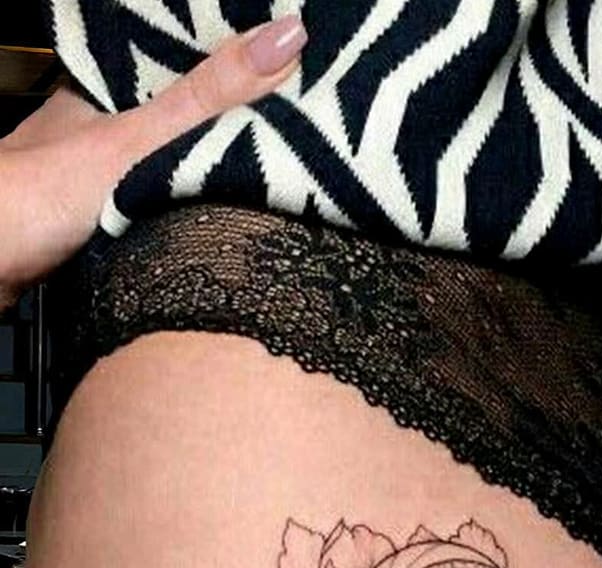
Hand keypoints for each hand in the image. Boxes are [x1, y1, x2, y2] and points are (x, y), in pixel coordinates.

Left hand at [0, 13, 306, 313]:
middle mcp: (92, 125)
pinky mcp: (92, 221)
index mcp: (101, 88)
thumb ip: (207, 97)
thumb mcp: (142, 139)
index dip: (222, 59)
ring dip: (199, 167)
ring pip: (159, 160)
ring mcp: (90, 175)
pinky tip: (205, 216)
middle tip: (283, 120)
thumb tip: (285, 37)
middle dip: (219, 119)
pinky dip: (177, 207)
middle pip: (169, 113)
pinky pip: (149, 204)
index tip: (275, 63)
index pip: (171, 59)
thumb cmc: (41, 195)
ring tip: (260, 165)